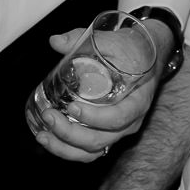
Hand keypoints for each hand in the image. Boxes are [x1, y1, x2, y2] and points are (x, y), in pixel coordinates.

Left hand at [32, 24, 163, 161]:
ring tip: (42, 135)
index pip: (119, 118)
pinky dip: (68, 150)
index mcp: (137, 100)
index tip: (73, 107)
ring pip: (94, 150)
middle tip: (49, 115)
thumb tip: (55, 41)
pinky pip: (89, 150)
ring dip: (66, 147)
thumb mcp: (111, 39)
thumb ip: (82, 39)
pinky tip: (48, 139)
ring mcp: (118, 130)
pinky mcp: (107, 132)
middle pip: (102, 139)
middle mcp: (130, 121)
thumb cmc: (130, 48)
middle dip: (71, 133)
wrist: (146, 56)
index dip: (95, 118)